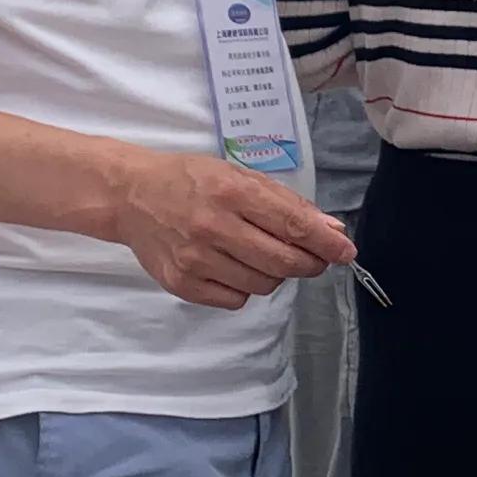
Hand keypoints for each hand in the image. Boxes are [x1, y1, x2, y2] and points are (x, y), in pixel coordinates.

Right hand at [107, 148, 349, 308]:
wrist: (130, 195)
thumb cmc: (190, 180)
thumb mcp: (238, 176)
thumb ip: (286, 203)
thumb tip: (331, 230)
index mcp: (231, 193)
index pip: (293, 225)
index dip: (326, 243)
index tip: (346, 252)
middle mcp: (213, 227)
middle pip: (283, 262)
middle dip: (309, 263)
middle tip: (312, 259)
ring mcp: (196, 259)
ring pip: (263, 285)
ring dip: (275, 275)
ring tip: (261, 255)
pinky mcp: (182, 284)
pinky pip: (235, 300)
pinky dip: (244, 288)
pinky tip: (234, 267)